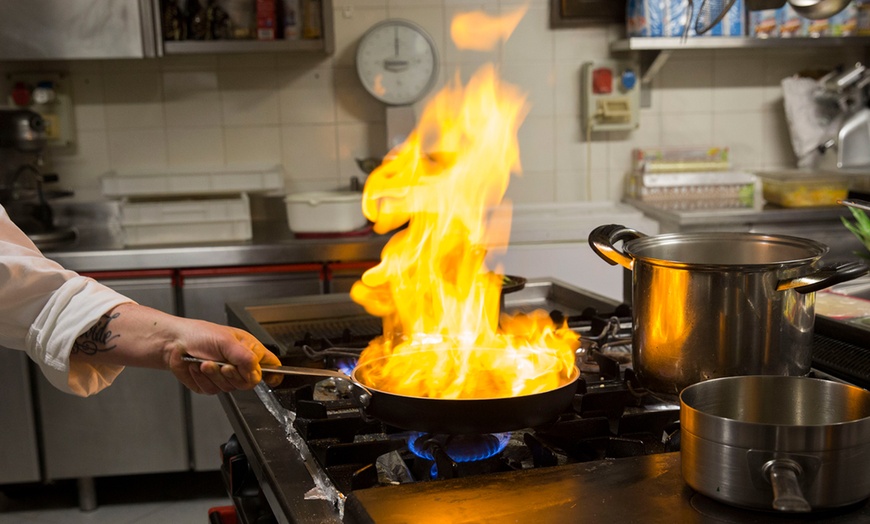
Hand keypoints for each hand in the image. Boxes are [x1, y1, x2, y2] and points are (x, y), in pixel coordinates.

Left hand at [166, 318, 282, 394]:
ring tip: (205, 362)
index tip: (271, 380)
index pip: (271, 366)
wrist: (173, 343)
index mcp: (249, 351)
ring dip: (214, 375)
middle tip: (223, 365)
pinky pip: (213, 390)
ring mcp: (225, 376)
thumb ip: (245, 358)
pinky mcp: (211, 385)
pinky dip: (203, 379)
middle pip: (249, 382)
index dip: (273, 374)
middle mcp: (239, 364)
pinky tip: (198, 368)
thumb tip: (256, 373)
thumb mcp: (227, 341)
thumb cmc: (198, 334)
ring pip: (230, 388)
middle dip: (233, 375)